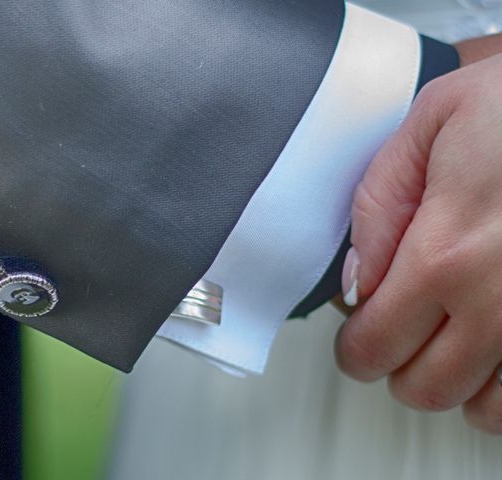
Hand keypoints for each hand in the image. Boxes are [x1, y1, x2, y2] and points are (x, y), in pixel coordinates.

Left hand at [335, 37, 501, 433]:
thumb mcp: (431, 124)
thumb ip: (380, 206)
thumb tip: (358, 282)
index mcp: (447, 251)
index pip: (372, 347)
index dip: (354, 350)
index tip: (358, 336)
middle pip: (424, 389)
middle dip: (398, 367)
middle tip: (401, 335)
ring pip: (487, 411)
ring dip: (458, 385)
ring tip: (453, 342)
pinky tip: (498, 352)